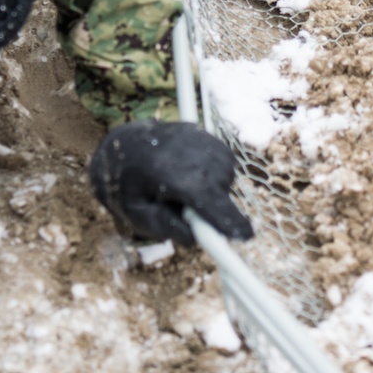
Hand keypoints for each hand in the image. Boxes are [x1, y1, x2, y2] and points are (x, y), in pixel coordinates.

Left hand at [89, 120, 253, 246]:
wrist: (126, 143)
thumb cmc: (128, 184)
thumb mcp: (135, 214)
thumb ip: (164, 227)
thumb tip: (195, 238)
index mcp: (169, 174)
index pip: (207, 200)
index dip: (227, 220)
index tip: (246, 235)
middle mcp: (192, 153)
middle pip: (220, 191)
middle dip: (210, 207)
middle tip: (182, 205)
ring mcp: (202, 139)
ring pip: (225, 177)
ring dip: (212, 189)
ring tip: (183, 185)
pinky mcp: (209, 134)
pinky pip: (224, 163)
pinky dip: (213, 173)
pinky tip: (191, 171)